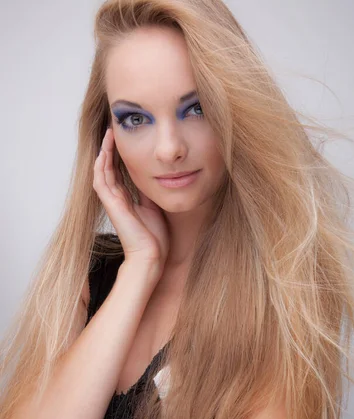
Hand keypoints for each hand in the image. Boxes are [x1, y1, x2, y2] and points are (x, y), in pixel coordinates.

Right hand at [94, 127, 169, 268]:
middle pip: (109, 168)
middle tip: (113, 130)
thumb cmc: (155, 238)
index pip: (119, 172)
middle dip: (110, 149)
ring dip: (104, 153)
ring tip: (108, 135)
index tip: (124, 139)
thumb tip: (155, 176)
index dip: (120, 155)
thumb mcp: (154, 207)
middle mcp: (116, 199)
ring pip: (102, 172)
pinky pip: (101, 182)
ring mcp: (112, 202)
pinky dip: (101, 167)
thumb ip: (149, 193)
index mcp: (126, 200)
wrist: (151, 256)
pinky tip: (105, 152)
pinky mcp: (111, 206)